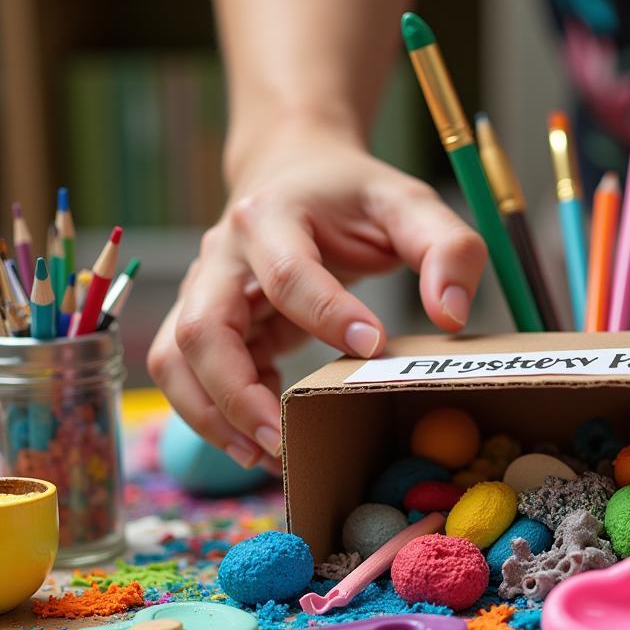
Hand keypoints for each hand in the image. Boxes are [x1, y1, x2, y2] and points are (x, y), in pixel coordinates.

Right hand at [148, 121, 485, 468]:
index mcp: (272, 216)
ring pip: (177, 361)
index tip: (373, 348)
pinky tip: (266, 442)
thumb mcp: (409, 205)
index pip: (288, 274)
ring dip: (212, 416)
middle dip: (236, 395)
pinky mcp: (208, 325)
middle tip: (285, 441)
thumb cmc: (352, 195)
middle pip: (202, 330)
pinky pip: (190, 376)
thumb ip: (446, 249)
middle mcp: (222, 256)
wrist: (291, 170)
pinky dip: (217, 416)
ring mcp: (204, 292)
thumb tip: (452, 317)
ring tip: (267, 458)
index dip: (326, 315)